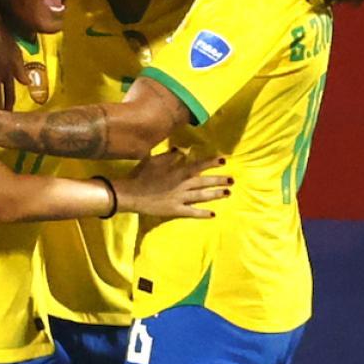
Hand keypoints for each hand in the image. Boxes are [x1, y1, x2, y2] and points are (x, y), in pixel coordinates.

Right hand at [114, 152, 230, 218]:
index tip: (224, 160)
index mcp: (178, 172)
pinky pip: (192, 212)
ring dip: (216, 194)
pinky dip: (203, 214)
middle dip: (219, 180)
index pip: (199, 166)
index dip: (212, 162)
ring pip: (202, 196)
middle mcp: (183, 185)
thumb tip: (183, 150)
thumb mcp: (154, 160)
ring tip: (227, 193)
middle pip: (204, 182)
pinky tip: (213, 214)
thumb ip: (170, 155)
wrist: (131, 194)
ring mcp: (180, 198)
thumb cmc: (141, 174)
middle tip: (232, 180)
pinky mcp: (175, 210)